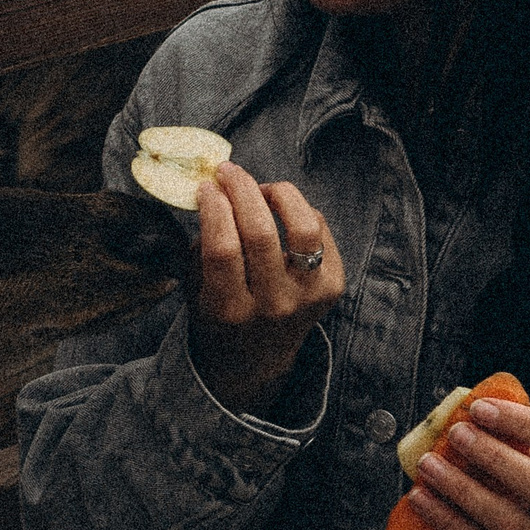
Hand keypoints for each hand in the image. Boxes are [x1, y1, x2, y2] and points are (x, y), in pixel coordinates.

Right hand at [187, 162, 344, 412]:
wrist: (256, 358)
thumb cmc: (217, 315)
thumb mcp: (196, 290)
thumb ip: (202, 246)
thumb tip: (212, 191)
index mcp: (230, 310)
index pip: (223, 249)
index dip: (213, 208)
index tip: (206, 186)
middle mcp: (273, 306)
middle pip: (261, 233)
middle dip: (241, 189)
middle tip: (228, 171)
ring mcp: (308, 298)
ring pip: (304, 228)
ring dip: (280, 194)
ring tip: (262, 188)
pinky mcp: (333, 288)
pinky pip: (320, 231)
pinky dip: (300, 210)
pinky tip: (281, 210)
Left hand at [405, 398, 529, 529]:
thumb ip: (513, 431)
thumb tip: (461, 409)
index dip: (523, 423)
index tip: (479, 408)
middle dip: (495, 458)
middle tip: (456, 434)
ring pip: (512, 522)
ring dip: (464, 491)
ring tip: (428, 466)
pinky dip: (448, 522)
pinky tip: (420, 499)